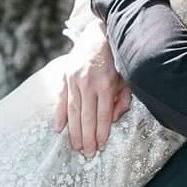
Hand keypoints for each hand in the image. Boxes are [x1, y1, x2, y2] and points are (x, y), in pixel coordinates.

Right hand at [54, 17, 131, 155]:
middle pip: (86, 117)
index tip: (100, 147)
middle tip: (87, 154)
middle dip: (87, 138)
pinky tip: (59, 129)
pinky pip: (62, 99)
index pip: (102, 115)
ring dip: (74, 132)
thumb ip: (122, 99)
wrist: (100, 32)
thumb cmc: (117, 59)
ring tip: (76, 147)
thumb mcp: (126, 78)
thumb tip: (114, 119)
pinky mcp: (65, 75)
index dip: (101, 133)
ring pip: (73, 111)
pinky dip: (60, 115)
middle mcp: (88, 83)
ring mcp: (74, 79)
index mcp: (106, 84)